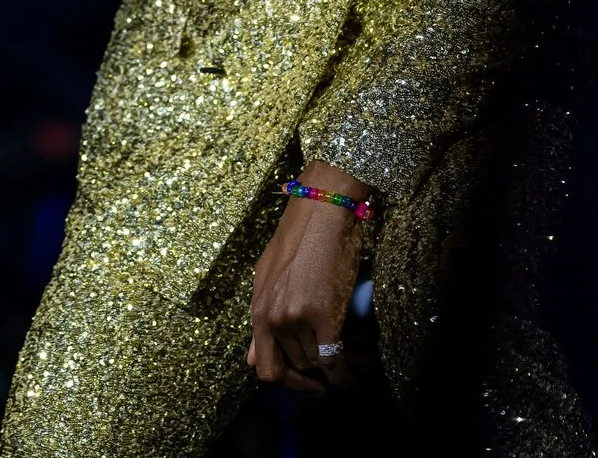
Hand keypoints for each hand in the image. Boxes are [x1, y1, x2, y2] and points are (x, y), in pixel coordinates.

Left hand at [247, 161, 366, 393]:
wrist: (321, 213)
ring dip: (327, 368)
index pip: (263, 367)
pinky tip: (347, 375)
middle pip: (294, 367)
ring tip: (340, 362)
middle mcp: (272, 318)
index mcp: (257, 310)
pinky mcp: (325, 315)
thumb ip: (261, 319)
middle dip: (310, 376)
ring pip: (315, 362)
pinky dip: (342, 373)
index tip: (302, 384)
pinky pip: (334, 358)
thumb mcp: (267, 280)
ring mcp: (297, 318)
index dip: (285, 382)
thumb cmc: (296, 241)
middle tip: (325, 375)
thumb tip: (251, 359)